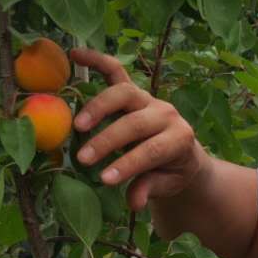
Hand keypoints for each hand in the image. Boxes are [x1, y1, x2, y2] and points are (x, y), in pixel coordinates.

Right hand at [69, 47, 205, 211]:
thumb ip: (150, 189)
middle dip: (108, 141)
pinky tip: (74, 54)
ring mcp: (149, 98)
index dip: (128, 164)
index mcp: (179, 138)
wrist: (184, 153)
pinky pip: (115, 70)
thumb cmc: (172, 172)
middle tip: (84, 159)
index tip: (104, 179)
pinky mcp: (134, 90)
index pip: (152, 151)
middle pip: (135, 122)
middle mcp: (166, 114)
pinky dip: (96, 60)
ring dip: (98, 108)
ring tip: (78, 125)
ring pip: (123, 93)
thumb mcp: (167, 185)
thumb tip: (135, 202)